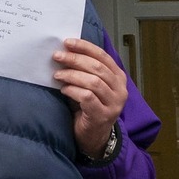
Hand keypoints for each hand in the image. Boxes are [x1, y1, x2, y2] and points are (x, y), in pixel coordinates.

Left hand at [53, 38, 128, 154]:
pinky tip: (64, 90)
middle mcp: (120, 89)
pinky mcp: (103, 115)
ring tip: (57, 75)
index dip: (85, 47)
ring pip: (93, 82)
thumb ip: (84, 69)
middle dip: (75, 59)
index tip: (67, 42)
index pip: (103, 56)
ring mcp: (114, 104)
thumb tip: (65, 51)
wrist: (93, 136)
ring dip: (72, 75)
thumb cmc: (88, 106)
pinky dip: (73, 90)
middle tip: (57, 56)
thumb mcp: (89, 85)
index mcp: (118, 77)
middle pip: (97, 67)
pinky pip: (87, 97)